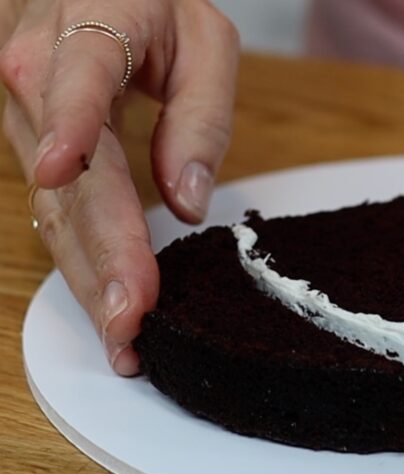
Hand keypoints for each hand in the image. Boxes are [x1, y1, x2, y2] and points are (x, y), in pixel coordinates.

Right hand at [2, 0, 238, 374]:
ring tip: (123, 338)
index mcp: (88, 30)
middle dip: (99, 251)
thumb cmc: (153, 5)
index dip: (66, 123)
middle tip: (129, 319)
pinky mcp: (31, 148)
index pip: (73, 78)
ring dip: (87, 275)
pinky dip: (82, 261)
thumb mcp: (205, 39)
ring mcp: (26, 118)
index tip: (58, 169)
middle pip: (69, 176)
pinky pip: (55, 211)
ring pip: (53, 207)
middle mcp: (38, 77)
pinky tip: (107, 304)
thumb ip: (201, 113)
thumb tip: (190, 204)